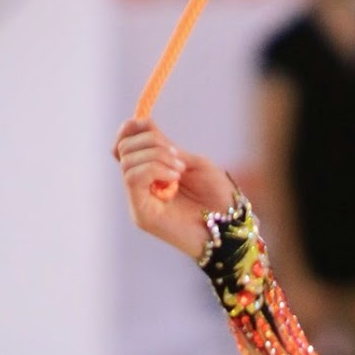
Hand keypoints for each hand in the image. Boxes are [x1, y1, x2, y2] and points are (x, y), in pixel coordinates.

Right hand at [112, 117, 234, 258]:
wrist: (231, 230)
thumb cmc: (218, 199)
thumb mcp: (192, 163)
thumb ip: (165, 146)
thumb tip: (142, 125)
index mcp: (151, 174)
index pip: (125, 144)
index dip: (132, 128)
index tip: (152, 125)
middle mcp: (141, 188)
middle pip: (123, 149)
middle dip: (150, 142)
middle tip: (178, 158)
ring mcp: (140, 202)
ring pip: (126, 162)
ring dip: (155, 156)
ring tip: (180, 170)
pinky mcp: (142, 215)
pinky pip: (133, 178)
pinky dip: (154, 168)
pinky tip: (175, 177)